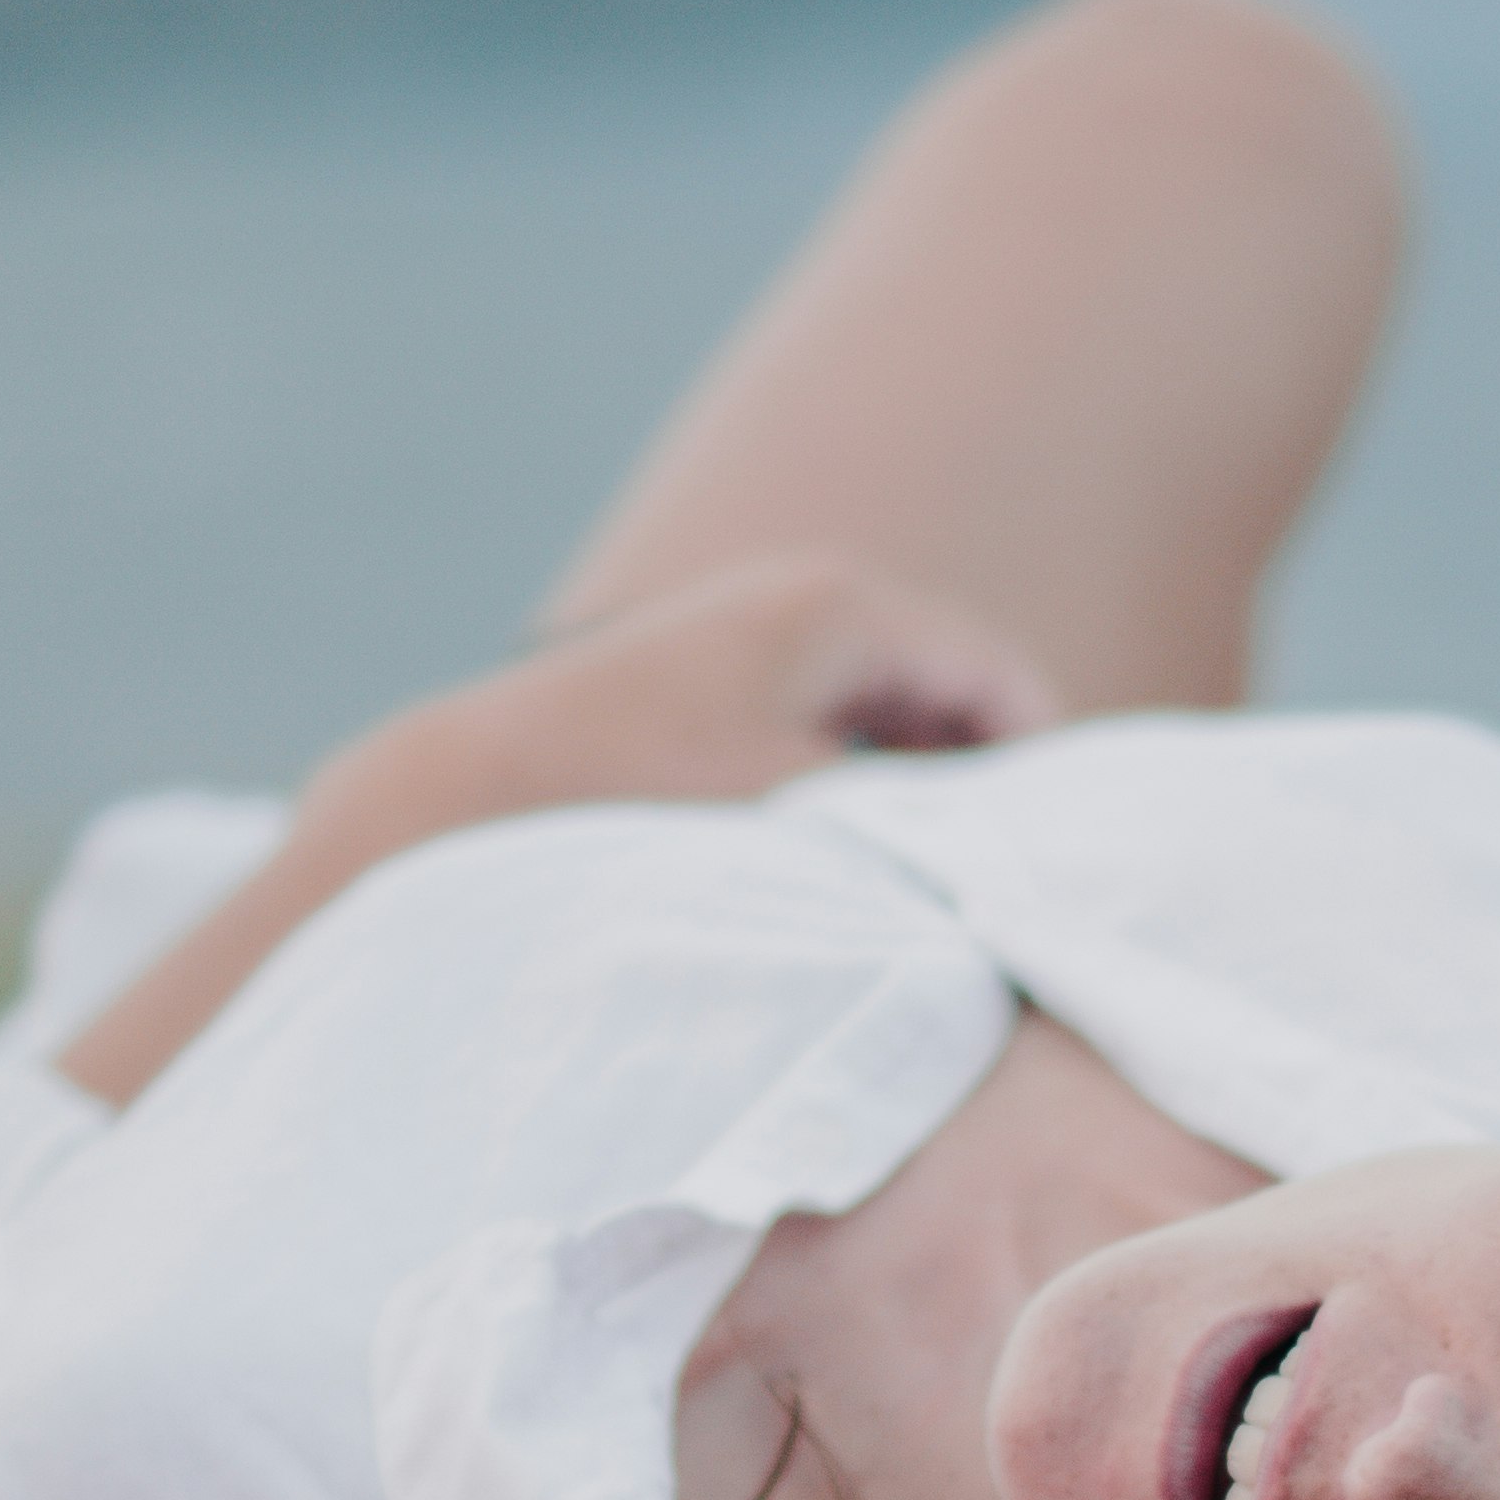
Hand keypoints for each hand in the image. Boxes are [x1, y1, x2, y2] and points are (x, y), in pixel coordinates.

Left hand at [308, 555, 1062, 849]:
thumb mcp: (809, 822)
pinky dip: (836, 800)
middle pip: (947, 700)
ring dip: (899, 803)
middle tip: (980, 897)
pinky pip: (814, 743)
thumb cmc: (639, 810)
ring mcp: (748, 640)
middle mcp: (801, 601)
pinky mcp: (703, 690)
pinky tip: (819, 879)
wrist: (456, 807)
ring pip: (879, 726)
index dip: (1037, 781)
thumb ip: (924, 830)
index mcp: (845, 606)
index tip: (1042, 878)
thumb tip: (1012, 863)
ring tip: (901, 898)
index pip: (1002, 682)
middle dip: (968, 791)